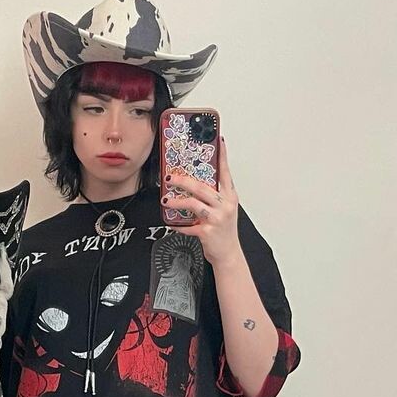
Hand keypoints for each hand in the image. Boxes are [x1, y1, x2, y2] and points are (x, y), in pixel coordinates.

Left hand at [163, 136, 241, 266]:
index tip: (218, 141)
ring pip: (193, 204)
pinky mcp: (207, 232)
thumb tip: (195, 183)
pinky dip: (178, 225)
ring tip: (166, 200)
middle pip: (202, 188)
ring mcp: (216, 219)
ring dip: (177, 201)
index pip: (225, 173)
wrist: (228, 254)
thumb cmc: (224, 231)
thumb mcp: (225, 210)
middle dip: (183, 181)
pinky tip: (172, 223)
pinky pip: (188, 226)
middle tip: (170, 178)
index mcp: (230, 197)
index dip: (222, 157)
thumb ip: (214, 196)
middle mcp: (225, 206)